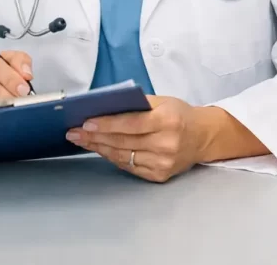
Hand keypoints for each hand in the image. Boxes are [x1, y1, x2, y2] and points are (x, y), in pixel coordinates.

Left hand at [65, 95, 207, 182]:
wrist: (203, 136)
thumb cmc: (179, 114)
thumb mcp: (163, 101)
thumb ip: (137, 104)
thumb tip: (106, 107)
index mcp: (167, 120)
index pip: (130, 123)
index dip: (106, 124)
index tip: (85, 123)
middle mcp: (166, 143)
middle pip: (122, 141)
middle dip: (95, 137)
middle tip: (74, 132)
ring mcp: (162, 162)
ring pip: (122, 156)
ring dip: (99, 148)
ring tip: (82, 141)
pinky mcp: (159, 175)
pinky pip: (129, 167)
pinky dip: (113, 157)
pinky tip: (102, 150)